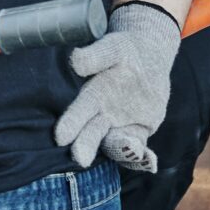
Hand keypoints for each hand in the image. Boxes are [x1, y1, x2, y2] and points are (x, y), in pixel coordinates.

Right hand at [52, 2, 179, 172]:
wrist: (149, 58)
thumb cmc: (124, 51)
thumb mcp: (112, 48)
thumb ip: (95, 56)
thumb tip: (76, 62)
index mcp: (93, 95)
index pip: (79, 111)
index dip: (71, 123)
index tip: (61, 137)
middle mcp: (103, 115)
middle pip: (92, 133)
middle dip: (86, 145)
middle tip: (80, 158)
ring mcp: (122, 125)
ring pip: (116, 144)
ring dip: (120, 151)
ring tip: (131, 152)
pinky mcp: (140, 131)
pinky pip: (139, 147)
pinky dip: (142, 158)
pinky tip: (149, 161)